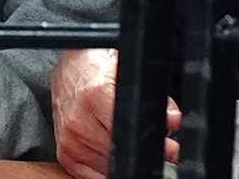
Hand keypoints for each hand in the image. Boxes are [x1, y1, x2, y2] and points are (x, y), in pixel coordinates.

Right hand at [52, 49, 179, 178]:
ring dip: (124, 161)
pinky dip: (106, 170)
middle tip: (159, 148)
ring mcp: (69, 140)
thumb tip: (174, 121)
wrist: (69, 69)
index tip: (167, 147)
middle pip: (120, 152)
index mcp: (95, 96)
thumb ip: (156, 97)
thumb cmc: (98, 69)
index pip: (130, 131)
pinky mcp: (65, 154)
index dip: (152, 140)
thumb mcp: (130, 74)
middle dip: (141, 152)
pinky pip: (90, 176)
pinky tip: (114, 156)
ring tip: (130, 145)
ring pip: (108, 167)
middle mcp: (78, 121)